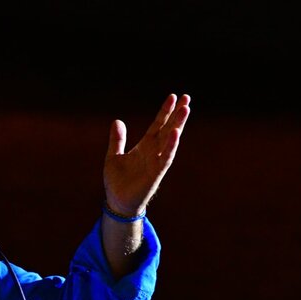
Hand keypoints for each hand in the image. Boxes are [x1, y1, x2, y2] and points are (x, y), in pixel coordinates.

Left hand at [103, 94, 190, 214]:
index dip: (165, 111)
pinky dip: (171, 145)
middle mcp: (153, 152)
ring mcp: (156, 161)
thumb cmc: (117, 181)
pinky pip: (166, 157)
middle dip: (177, 114)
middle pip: (168, 129)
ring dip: (178, 125)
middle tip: (187, 97)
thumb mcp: (113, 156)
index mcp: (144, 146)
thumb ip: (117, 140)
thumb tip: (117, 121)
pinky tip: (176, 133)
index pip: (157, 125)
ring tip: (186, 109)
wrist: (117, 202)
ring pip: (170, 140)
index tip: (173, 96)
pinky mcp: (156, 173)